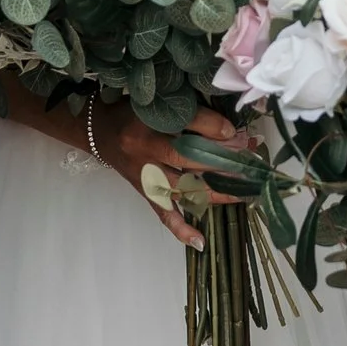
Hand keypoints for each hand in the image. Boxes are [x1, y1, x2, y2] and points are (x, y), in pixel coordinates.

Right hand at [94, 103, 248, 249]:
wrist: (97, 130)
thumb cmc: (131, 112)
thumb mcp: (156, 104)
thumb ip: (187, 112)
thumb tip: (228, 127)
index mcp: (147, 122)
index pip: (186, 122)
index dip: (213, 126)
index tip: (234, 130)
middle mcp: (145, 150)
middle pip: (187, 159)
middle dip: (222, 159)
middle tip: (249, 160)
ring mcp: (144, 176)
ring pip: (183, 188)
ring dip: (215, 192)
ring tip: (243, 192)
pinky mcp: (144, 193)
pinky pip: (163, 214)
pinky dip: (181, 229)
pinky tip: (200, 241)